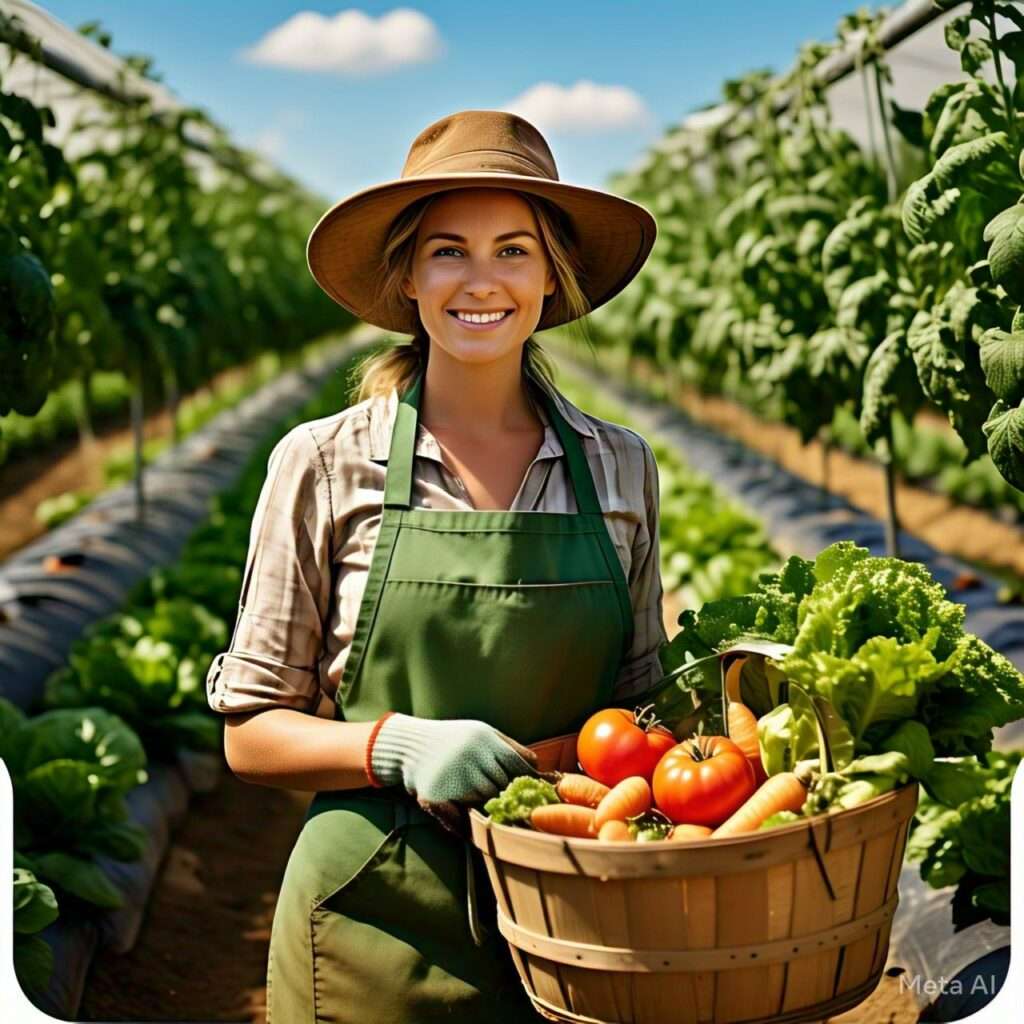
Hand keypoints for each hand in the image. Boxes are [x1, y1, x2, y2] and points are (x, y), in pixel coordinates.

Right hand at [369, 713, 537, 802]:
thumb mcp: (480, 732)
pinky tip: (468, 814)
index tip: (531, 791)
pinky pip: (462, 814)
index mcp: (483, 739)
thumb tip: (537, 766)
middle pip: (503, 785)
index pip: (517, 764)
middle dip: (509, 795)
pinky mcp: (436, 794)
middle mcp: (470, 755)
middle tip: (514, 805)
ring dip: (490, 805)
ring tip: (488, 807)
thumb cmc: (451, 739)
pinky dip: (468, 819)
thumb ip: (509, 747)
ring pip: (486, 800)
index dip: (526, 780)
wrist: (408, 746)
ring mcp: (453, 775)